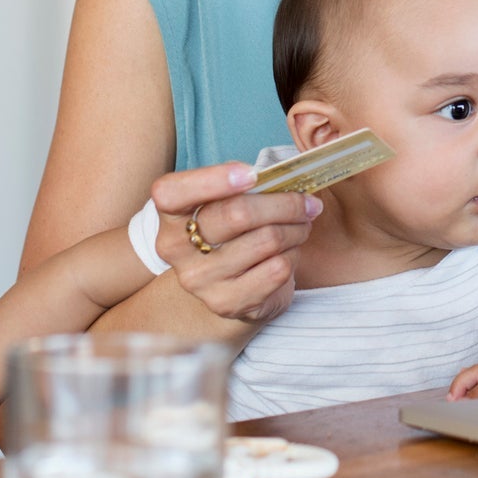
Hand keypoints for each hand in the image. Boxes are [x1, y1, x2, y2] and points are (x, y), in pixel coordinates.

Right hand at [149, 163, 320, 324]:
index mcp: (170, 215)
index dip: (212, 179)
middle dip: (284, 203)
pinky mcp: (226, 303)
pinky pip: (277, 269)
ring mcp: (200, 280)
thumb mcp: (227, 204)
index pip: (172, 192)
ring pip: (267, 240)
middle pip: (237, 214)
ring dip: (296, 229)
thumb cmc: (233, 233)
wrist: (230, 288)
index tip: (252, 174)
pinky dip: (293, 256)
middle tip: (306, 202)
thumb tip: (279, 177)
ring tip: (301, 227)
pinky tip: (288, 254)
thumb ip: (242, 186)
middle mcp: (176, 249)